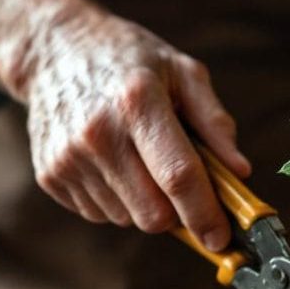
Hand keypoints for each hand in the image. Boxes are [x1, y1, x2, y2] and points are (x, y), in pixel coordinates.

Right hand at [0, 0, 248, 248]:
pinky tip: (112, 162)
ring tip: (139, 159)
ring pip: (127, 218)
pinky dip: (116, 199)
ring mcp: (68, 157)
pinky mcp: (50, 175)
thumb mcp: (183, 72)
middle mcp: (98, 133)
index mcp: (137, 101)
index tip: (222, 238)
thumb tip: (239, 172)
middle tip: (183, 186)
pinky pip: (99, 214)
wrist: (54, 50)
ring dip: (145, 203)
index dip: (205, 214)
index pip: (178, 176)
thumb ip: (214, 122)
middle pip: (153, 213)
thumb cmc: (131, 60)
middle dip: (177, 212)